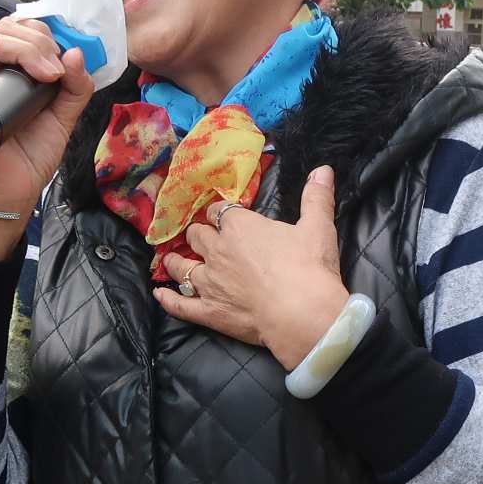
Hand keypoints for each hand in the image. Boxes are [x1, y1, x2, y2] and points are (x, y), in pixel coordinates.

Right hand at [0, 10, 95, 241]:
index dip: (44, 37)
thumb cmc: (31, 156)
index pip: (21, 32)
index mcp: (12, 72)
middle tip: (54, 72)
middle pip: (5, 30)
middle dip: (37, 43)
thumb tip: (77, 53)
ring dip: (18, 46)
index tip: (64, 62)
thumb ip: (76, 88)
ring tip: (42, 71)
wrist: (13, 193)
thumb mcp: (63, 117)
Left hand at [156, 165, 350, 368]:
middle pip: (197, 236)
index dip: (220, 212)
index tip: (222, 215)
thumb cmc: (310, 268)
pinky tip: (159, 295)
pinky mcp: (208, 311)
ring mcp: (209, 282)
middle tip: (200, 237)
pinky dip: (167, 299)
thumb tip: (323, 169)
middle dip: (198, 234)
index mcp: (240, 226)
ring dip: (175, 262)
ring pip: (181, 267)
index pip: (220, 211)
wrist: (302, 314)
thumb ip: (317, 197)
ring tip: (172, 260)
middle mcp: (217, 250)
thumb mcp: (318, 227)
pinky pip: (179, 305)